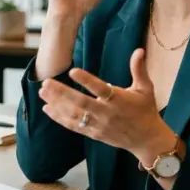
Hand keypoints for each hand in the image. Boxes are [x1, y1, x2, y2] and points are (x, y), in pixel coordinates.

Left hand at [37, 48, 177, 164]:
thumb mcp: (145, 88)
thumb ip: (139, 69)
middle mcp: (107, 113)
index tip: (72, 71)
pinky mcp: (94, 134)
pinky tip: (47, 108)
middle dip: (62, 93)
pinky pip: (73, 126)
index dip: (87, 81)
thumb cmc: (145, 110)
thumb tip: (139, 50)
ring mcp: (99, 125)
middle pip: (81, 103)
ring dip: (56, 104)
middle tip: (46, 82)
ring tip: (42, 92)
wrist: (147, 139)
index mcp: (120, 100)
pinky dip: (59, 118)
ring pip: (74, 115)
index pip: (101, 89)